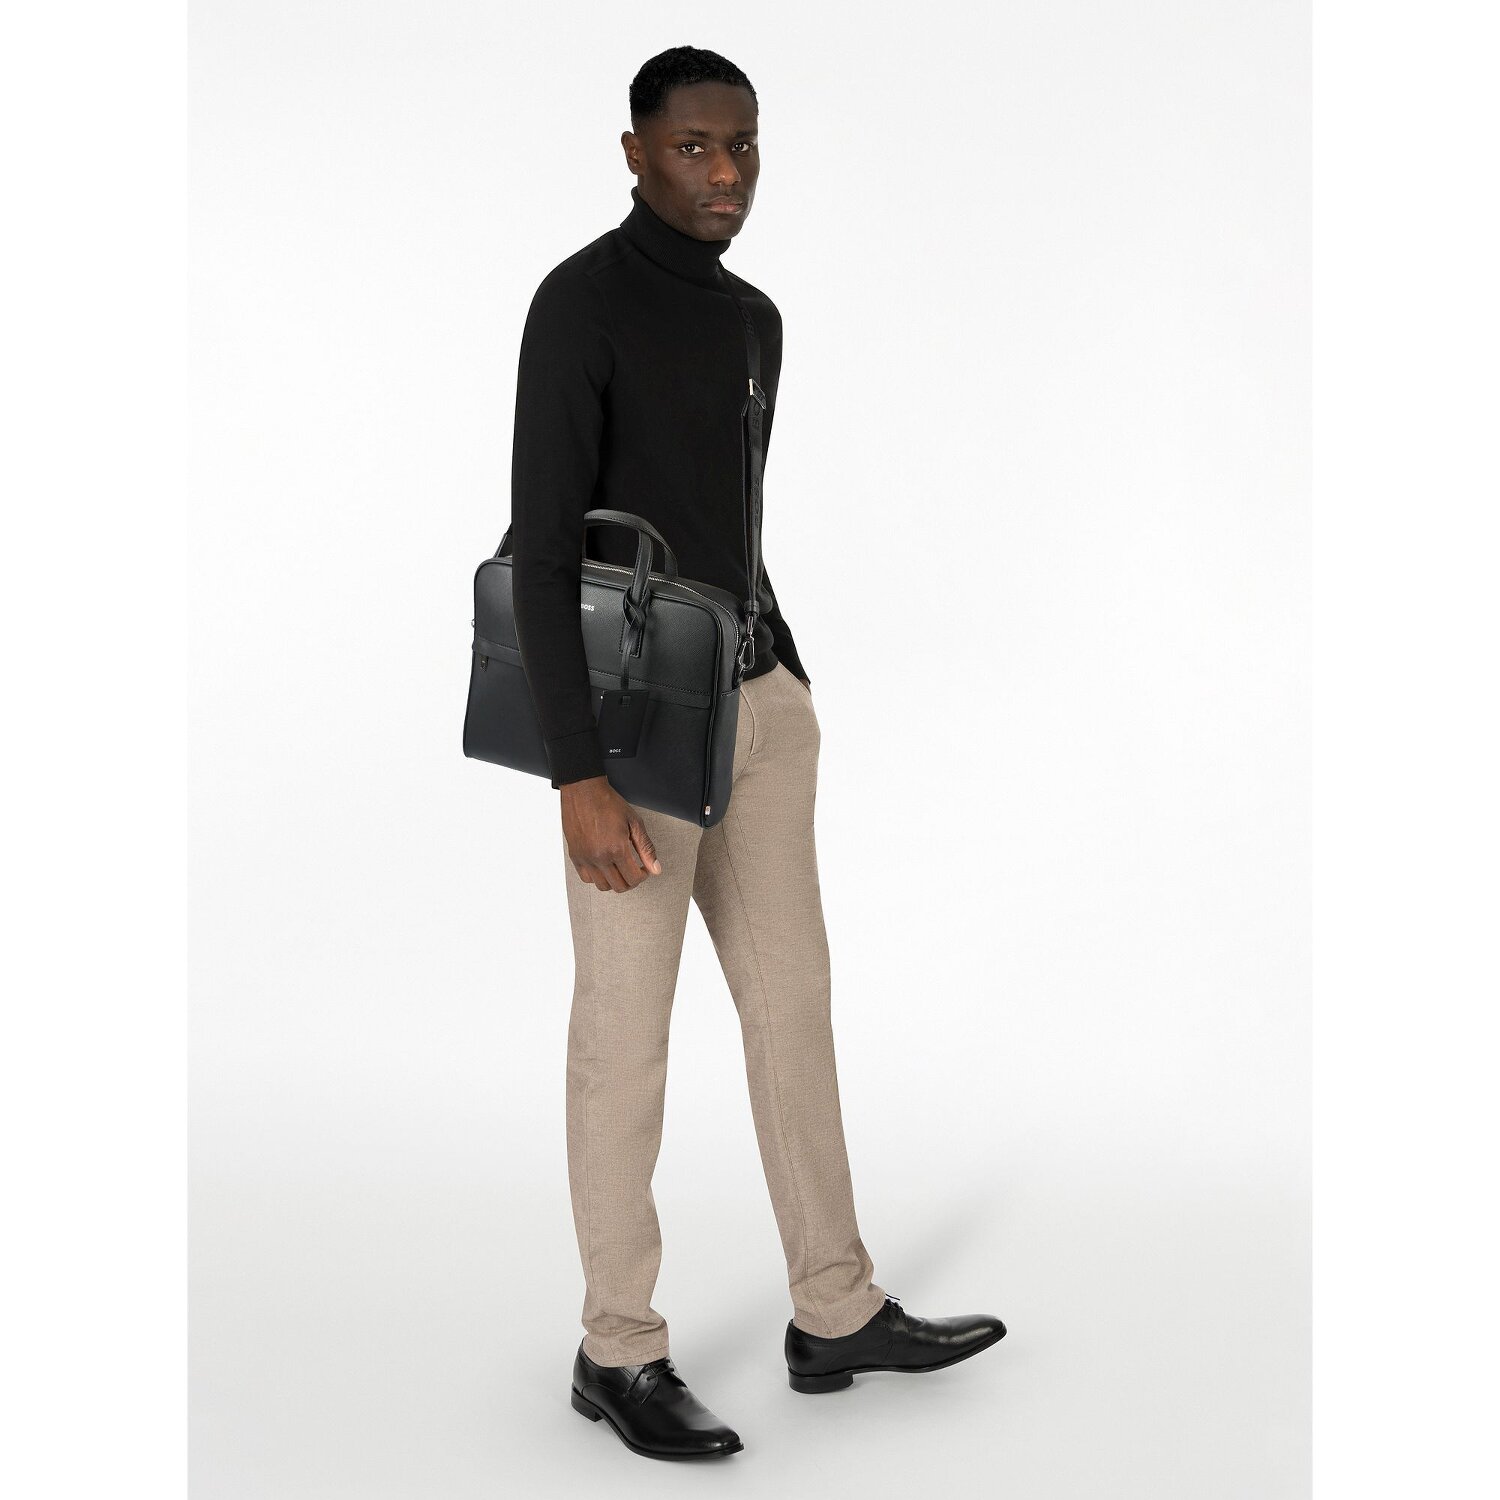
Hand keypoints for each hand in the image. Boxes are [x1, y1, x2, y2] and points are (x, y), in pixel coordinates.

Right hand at [561, 776, 661, 892]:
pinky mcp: (575, 855)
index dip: (643, 876)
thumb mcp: (634, 823)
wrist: (584, 791)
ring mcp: (585, 858)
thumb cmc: (608, 803)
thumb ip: (646, 848)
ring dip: (614, 881)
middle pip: (619, 886)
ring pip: (602, 886)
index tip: (644, 869)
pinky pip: (586, 878)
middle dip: (631, 881)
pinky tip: (604, 866)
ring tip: (619, 869)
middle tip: (634, 870)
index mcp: (616, 849)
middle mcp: (599, 857)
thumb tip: (655, 868)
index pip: (633, 878)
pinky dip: (597, 877)